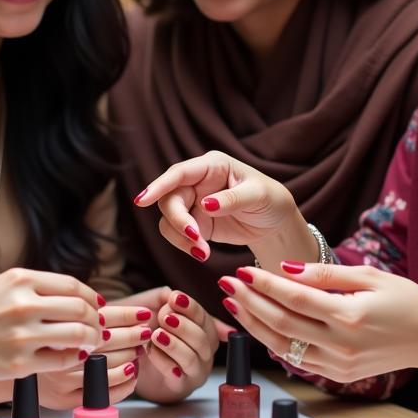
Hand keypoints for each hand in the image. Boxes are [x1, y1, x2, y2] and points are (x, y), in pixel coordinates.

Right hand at [0, 268, 101, 382]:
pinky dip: (75, 358)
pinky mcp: (19, 364)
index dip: (90, 296)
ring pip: (77, 335)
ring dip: (91, 339)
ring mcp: (22, 336)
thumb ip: (35, 288)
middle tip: (98, 326)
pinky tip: (75, 356)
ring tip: (91, 342)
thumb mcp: (0, 286)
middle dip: (95, 319)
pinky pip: (61, 360)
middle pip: (79, 309)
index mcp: (20, 280)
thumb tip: (74, 298)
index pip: (71, 286)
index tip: (96, 304)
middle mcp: (23, 305)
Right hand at [36, 299, 150, 408]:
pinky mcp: (63, 399)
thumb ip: (82, 311)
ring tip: (139, 350)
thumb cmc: (36, 337)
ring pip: (108, 368)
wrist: (4, 362)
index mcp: (57, 324)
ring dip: (130, 358)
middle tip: (145, 331)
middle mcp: (59, 352)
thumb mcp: (52, 314)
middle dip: (133, 335)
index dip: (127, 315)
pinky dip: (124, 384)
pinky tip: (130, 374)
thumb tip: (120, 308)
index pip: (103, 317)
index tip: (144, 313)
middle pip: (108, 341)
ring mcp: (62, 377)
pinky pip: (103, 394)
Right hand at [133, 151, 315, 268]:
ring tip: (203, 252)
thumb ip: (231, 199)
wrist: (275, 224)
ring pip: (169, 219)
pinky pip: (178, 235)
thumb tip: (205, 204)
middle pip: (170, 199)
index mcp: (212, 165)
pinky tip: (204, 252)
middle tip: (196, 238)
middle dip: (178, 221)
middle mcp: (197, 182)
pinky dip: (186, 245)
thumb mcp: (257, 196)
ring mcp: (194, 203)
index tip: (142, 201)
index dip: (159, 185)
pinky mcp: (195, 224)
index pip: (179, 173)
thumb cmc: (270, 200)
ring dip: (181, 238)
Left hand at [136, 290, 231, 402]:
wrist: (136, 356)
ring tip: (156, 335)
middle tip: (164, 318)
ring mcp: (195, 370)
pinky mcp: (180, 385)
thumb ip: (167, 298)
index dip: (190, 307)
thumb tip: (172, 296)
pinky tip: (149, 350)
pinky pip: (175, 374)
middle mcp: (205, 351)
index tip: (173, 298)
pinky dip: (162, 360)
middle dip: (183, 326)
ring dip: (174, 344)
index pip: (203, 317)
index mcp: (205, 329)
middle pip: (202, 339)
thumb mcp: (157, 306)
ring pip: (191, 358)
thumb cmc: (151, 328)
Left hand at [218, 262, 417, 384]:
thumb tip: (286, 269)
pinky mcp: (338, 375)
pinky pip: (296, 359)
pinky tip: (259, 324)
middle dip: (250, 302)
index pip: (294, 298)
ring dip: (253, 324)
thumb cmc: (406, 300)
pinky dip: (274, 341)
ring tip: (233, 303)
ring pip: (282, 345)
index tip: (242, 270)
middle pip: (281, 322)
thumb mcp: (370, 276)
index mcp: (349, 316)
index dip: (264, 284)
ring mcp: (338, 364)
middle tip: (227, 283)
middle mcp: (341, 344)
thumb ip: (326, 274)